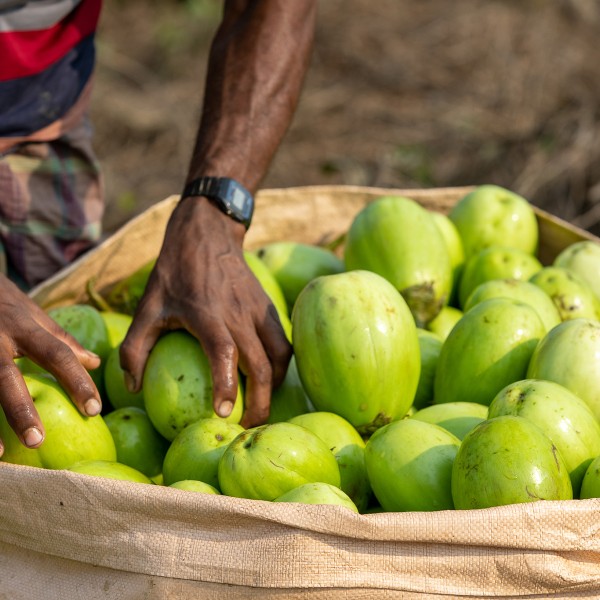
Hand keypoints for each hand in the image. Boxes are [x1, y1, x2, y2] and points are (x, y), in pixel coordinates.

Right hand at [0, 276, 101, 455]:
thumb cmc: (3, 303)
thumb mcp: (33, 314)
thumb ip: (61, 339)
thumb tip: (95, 362)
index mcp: (23, 327)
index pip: (57, 354)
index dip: (77, 381)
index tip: (95, 410)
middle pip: (6, 376)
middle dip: (21, 409)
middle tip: (38, 440)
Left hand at [119, 196, 291, 427]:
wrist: (207, 234)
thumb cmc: (174, 272)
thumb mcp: (147, 306)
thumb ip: (135, 347)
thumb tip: (133, 387)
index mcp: (209, 315)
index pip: (225, 355)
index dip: (226, 386)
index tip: (224, 415)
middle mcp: (240, 315)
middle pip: (263, 366)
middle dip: (261, 403)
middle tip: (249, 426)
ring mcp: (259, 310)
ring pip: (280, 355)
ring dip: (275, 385)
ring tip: (261, 404)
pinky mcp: (269, 307)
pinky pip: (282, 342)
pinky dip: (280, 364)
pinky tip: (268, 376)